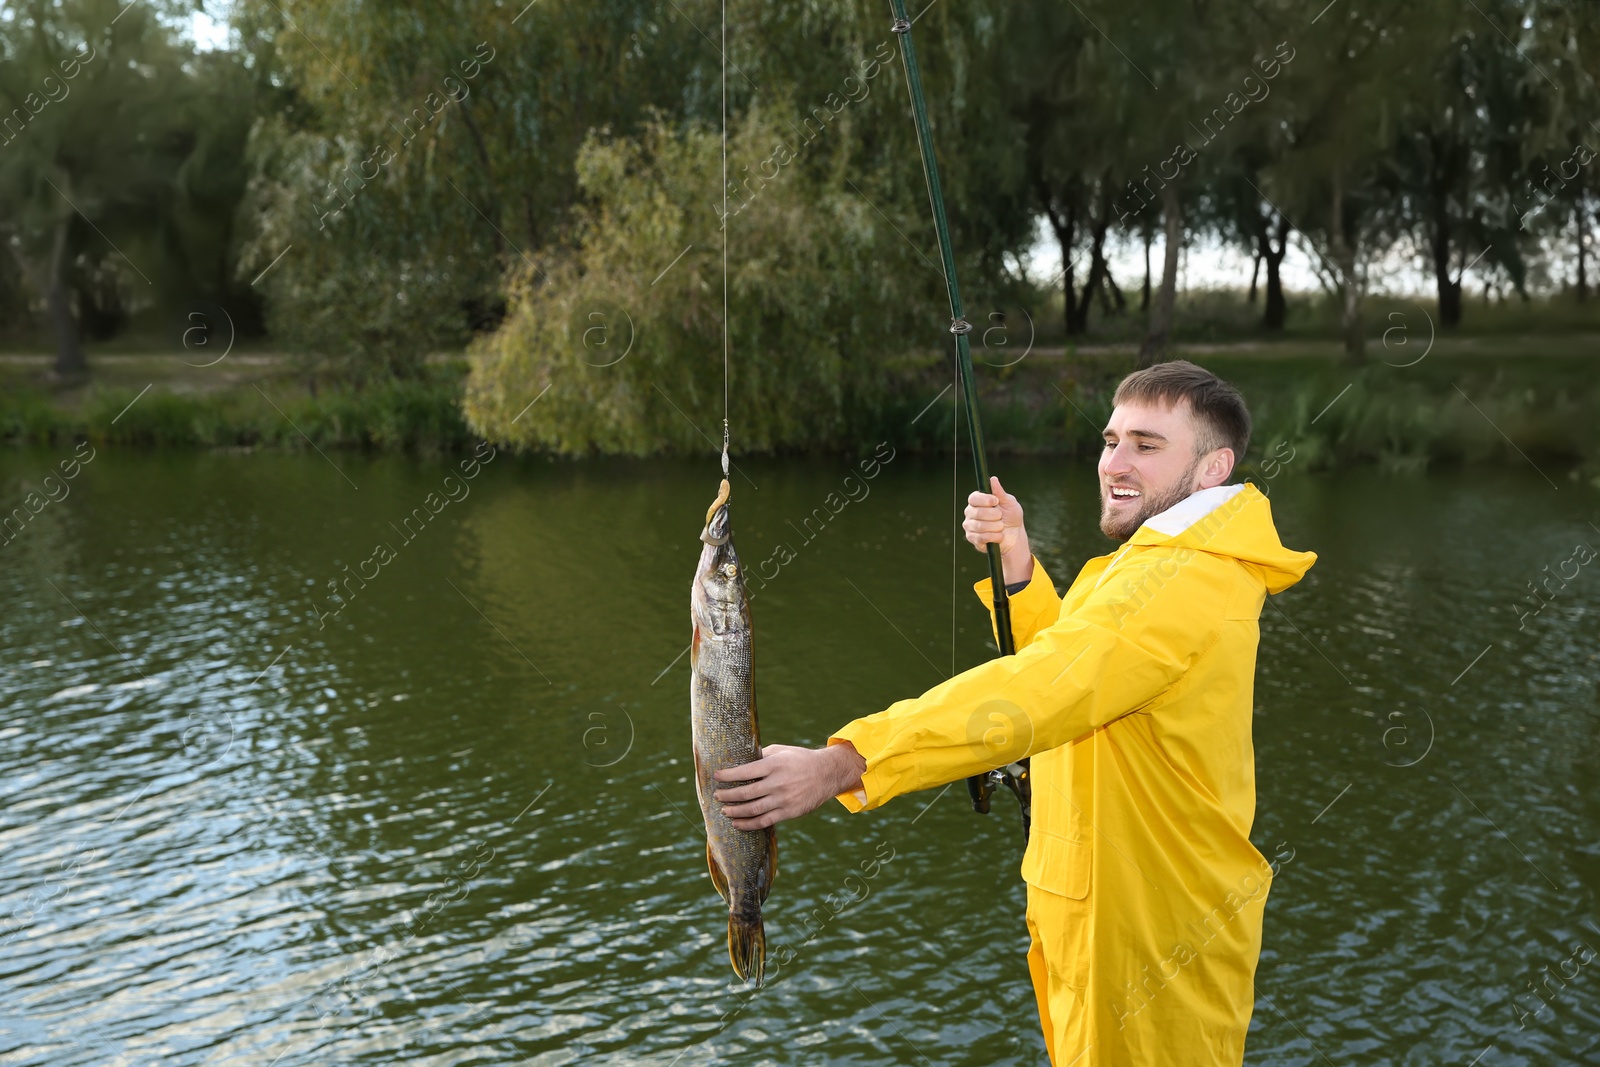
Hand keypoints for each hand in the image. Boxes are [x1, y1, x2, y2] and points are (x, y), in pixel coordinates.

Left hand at [713, 741, 865, 829]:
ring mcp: (783, 799)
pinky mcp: (788, 812)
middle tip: (717, 796)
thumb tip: (741, 761)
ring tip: (724, 810)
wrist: (827, 773)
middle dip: (727, 795)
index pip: (745, 772)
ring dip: (735, 812)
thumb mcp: (782, 751)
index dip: (727, 775)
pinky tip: (737, 824)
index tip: (716, 777)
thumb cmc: (801, 759)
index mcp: (774, 765)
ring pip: (752, 809)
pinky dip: (748, 824)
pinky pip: (764, 821)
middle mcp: (777, 783)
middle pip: (745, 793)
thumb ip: (762, 756)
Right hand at [963, 476, 1031, 583]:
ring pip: (979, 526)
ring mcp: (970, 526)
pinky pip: (980, 537)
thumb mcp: (1009, 503)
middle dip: (993, 515)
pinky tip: (999, 536)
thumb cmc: (1011, 517)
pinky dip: (993, 536)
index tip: (996, 501)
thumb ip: (1000, 492)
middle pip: (976, 512)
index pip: (973, 498)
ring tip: (1001, 527)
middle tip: (1001, 516)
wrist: (1014, 536)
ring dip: (995, 527)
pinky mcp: (972, 538)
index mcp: (978, 501)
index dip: (984, 500)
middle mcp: (971, 512)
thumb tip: (993, 479)